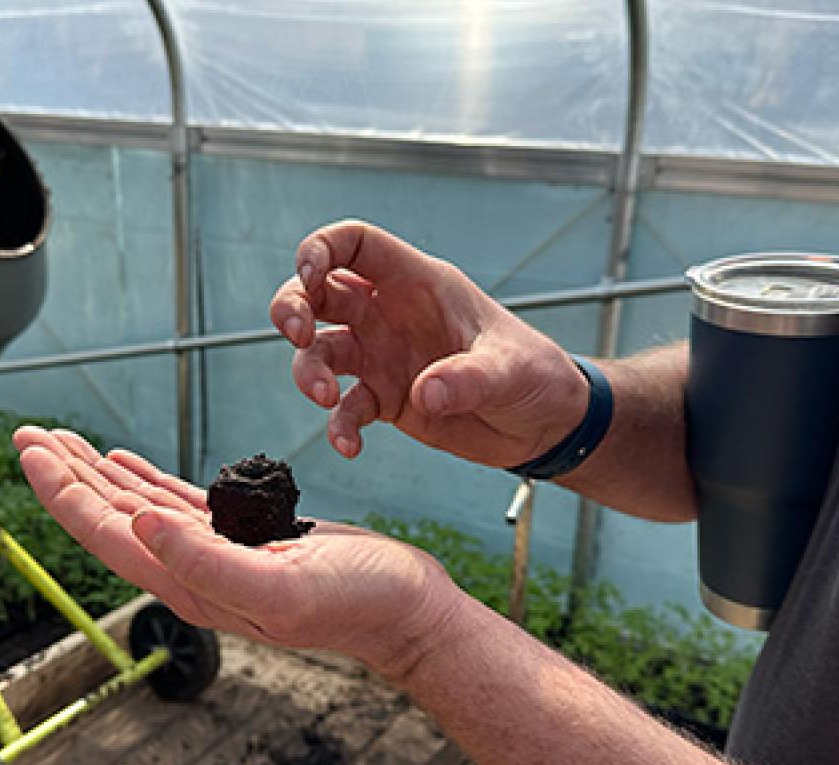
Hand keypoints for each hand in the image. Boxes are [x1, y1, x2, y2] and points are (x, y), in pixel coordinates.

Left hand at [13, 427, 463, 674]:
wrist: (405, 610)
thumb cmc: (356, 603)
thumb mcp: (280, 586)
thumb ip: (205, 562)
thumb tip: (139, 523)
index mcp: (188, 585)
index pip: (105, 533)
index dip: (62, 492)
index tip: (32, 451)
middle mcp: (190, 570)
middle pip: (108, 517)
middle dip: (65, 475)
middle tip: (27, 434)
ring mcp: (213, 553)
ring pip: (135, 505)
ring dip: (95, 473)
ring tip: (60, 441)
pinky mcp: (240, 536)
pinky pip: (174, 501)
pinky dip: (141, 478)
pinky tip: (122, 461)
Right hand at [270, 220, 589, 467]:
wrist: (544, 423)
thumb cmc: (535, 374)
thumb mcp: (510, 370)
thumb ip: (468, 378)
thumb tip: (424, 393)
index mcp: (419, 284)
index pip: (356, 245)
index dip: (321, 249)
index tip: (308, 276)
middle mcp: (391, 314)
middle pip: (319, 293)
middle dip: (293, 305)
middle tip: (298, 334)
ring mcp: (384, 357)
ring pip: (321, 350)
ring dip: (309, 371)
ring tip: (327, 399)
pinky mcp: (386, 400)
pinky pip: (346, 409)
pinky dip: (339, 427)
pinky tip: (350, 446)